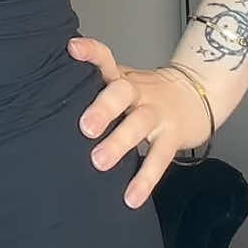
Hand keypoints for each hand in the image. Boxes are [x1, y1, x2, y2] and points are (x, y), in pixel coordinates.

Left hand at [66, 35, 211, 208]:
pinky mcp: (172, 136)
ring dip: (120, 143)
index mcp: (123, 78)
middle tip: (85, 127)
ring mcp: (157, 114)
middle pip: (122, 92)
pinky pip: (159, 158)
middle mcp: (139, 93)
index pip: (106, 59)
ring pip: (139, 124)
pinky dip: (145, 179)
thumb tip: (50, 104)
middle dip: (104, 108)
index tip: (73, 49)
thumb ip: (96, 90)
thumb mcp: (125, 83)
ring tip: (99, 162)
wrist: (197, 95)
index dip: (91, 53)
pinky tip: (131, 198)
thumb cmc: (149, 94)